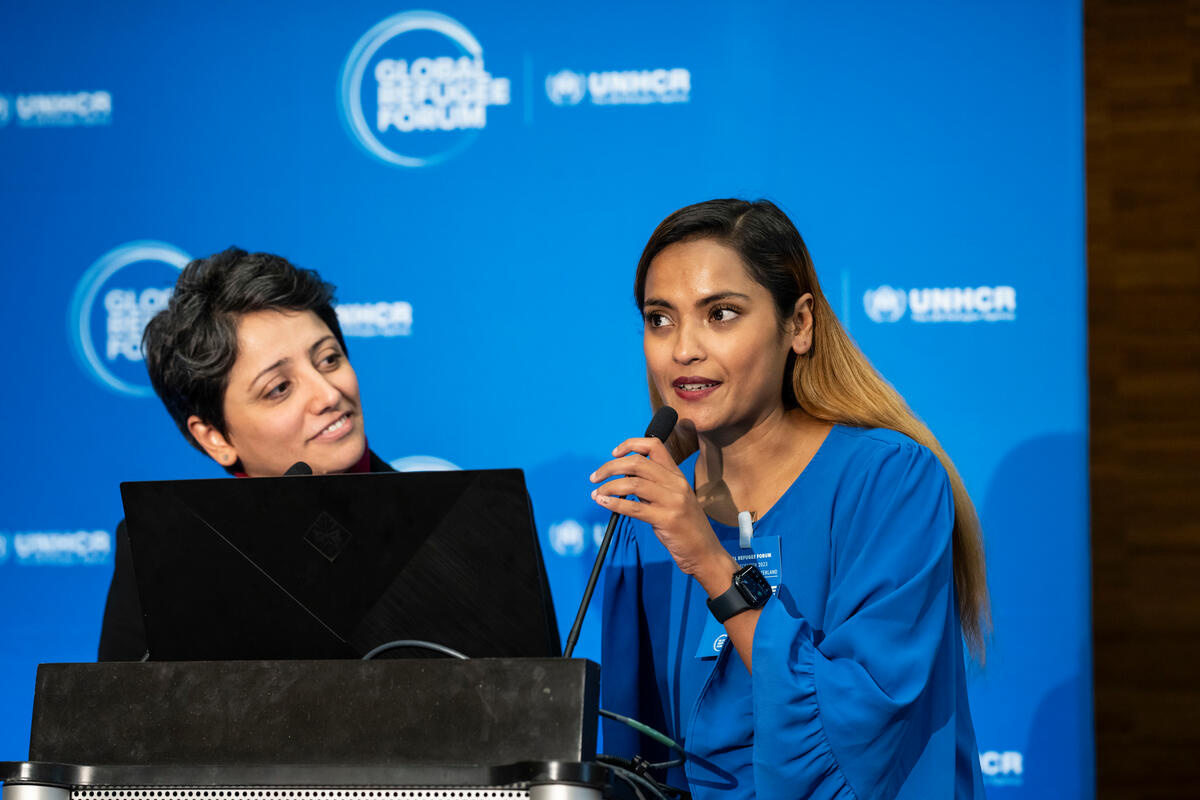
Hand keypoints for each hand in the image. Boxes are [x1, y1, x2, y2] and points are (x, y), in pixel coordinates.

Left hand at [590, 436, 734, 583]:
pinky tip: (603, 503)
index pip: (654, 445)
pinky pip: (634, 507)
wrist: (705, 553)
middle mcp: (676, 484)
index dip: (631, 444)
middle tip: (596, 477)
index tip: (614, 453)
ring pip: (633, 483)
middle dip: (610, 467)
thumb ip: (652, 487)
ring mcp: (672, 501)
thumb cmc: (685, 527)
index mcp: (677, 475)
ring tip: (597, 493)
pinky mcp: (666, 519)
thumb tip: (623, 478)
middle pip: (637, 462)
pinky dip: (614, 503)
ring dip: (609, 487)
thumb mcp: (673, 499)